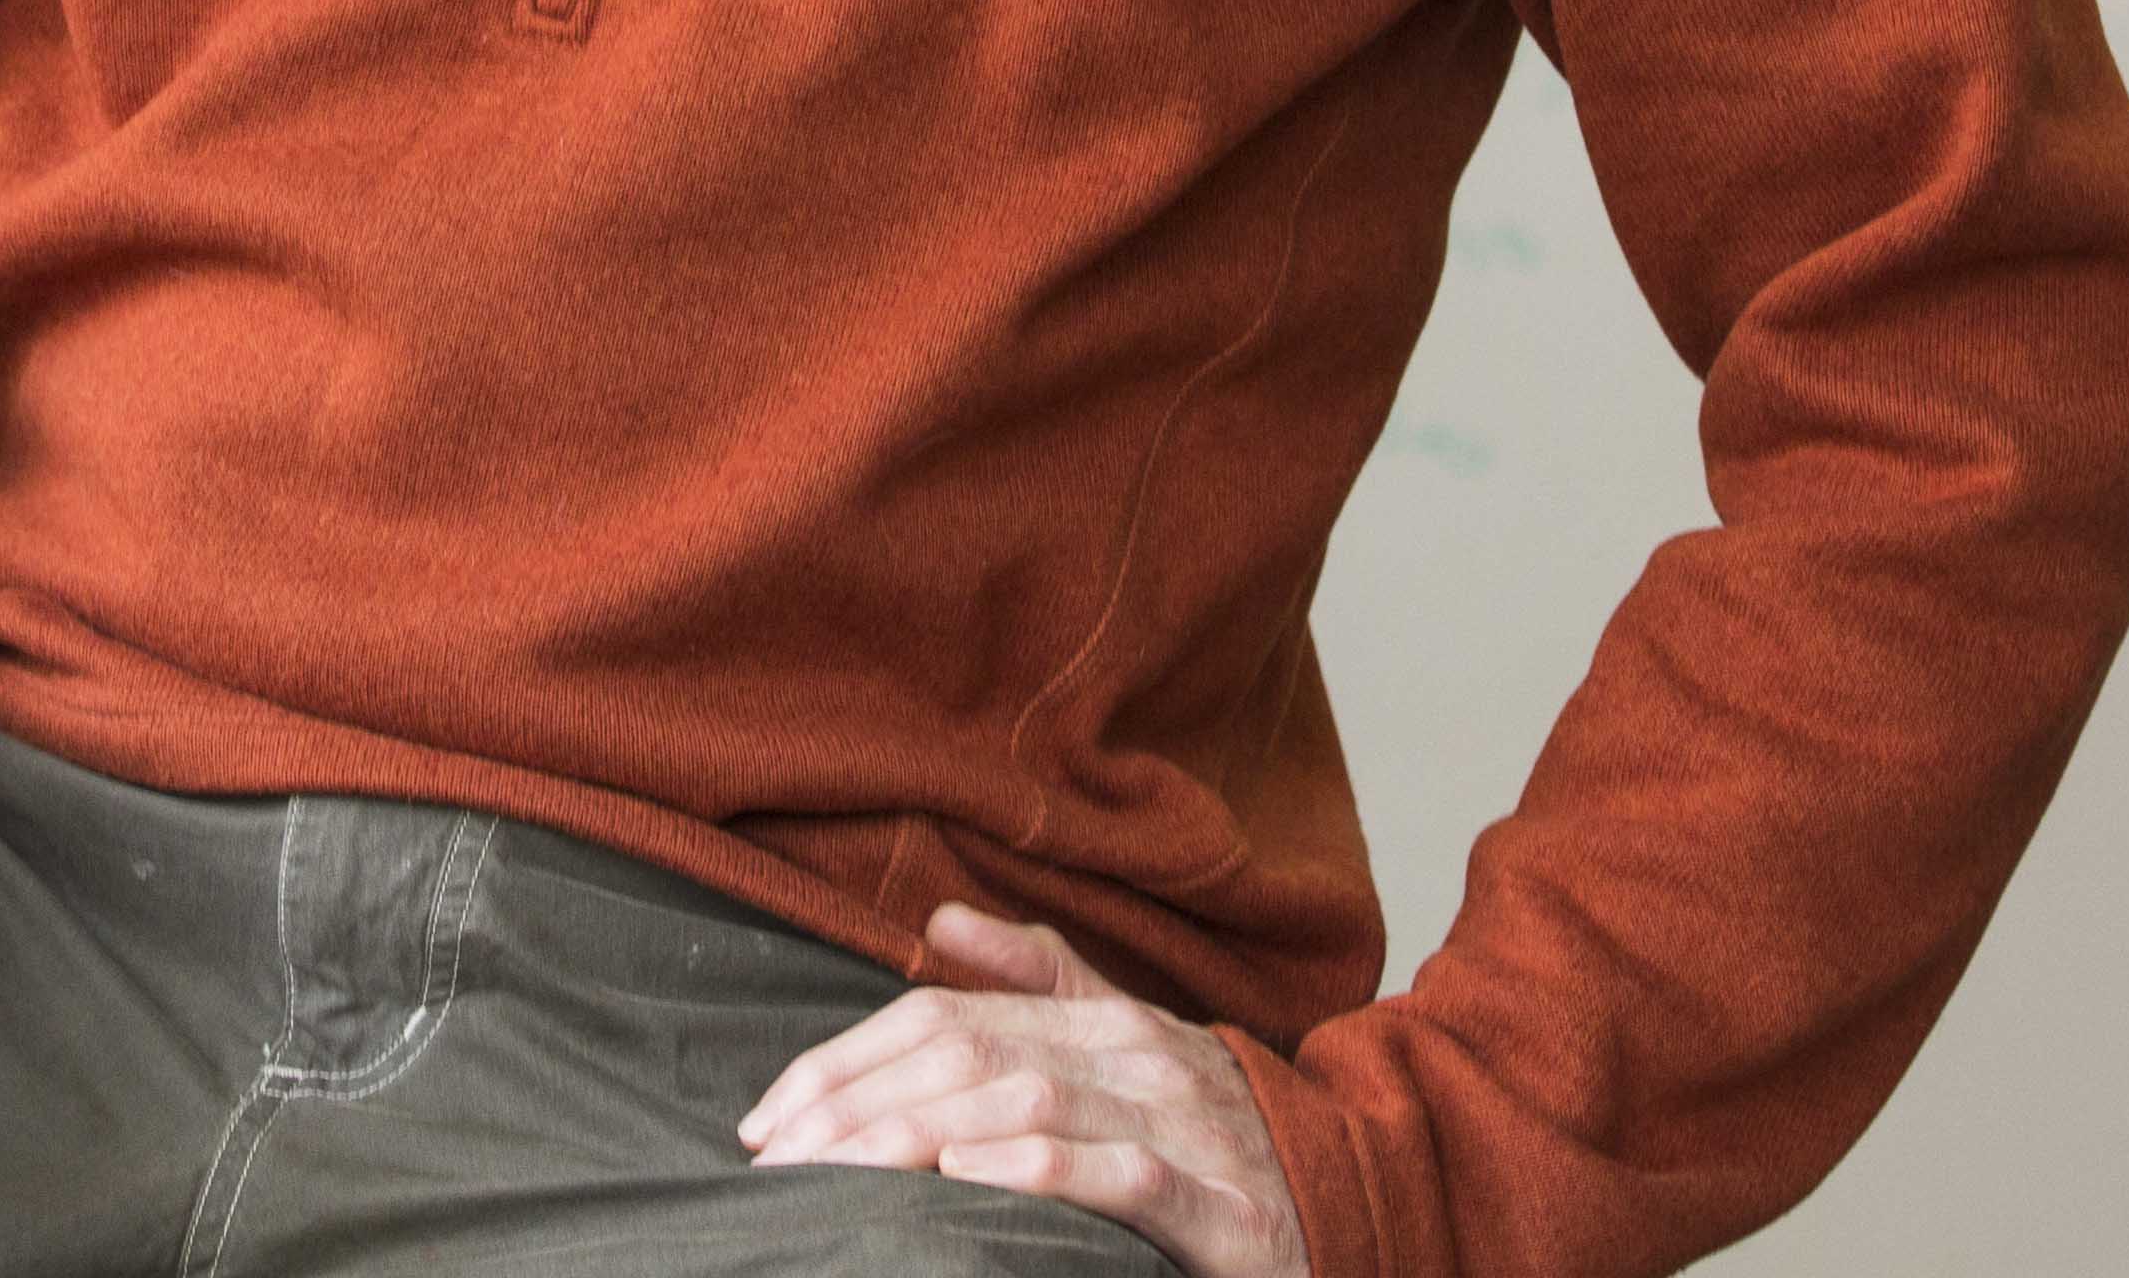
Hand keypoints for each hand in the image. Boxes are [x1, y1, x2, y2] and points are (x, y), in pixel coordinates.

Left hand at [739, 902, 1306, 1277]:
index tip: (768, 1118)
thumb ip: (1040, 980)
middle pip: (965, 1054)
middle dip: (854, 1106)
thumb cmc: (1220, 1130)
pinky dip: (1037, 1167)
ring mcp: (1180, 1125)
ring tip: (838, 1168)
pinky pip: (1120, 1172)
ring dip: (916, 1136)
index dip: (845, 1061)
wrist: (1360, 1195)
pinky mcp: (1220, 1206)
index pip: (944, 1018)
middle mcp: (1136, 1056)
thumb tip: (938, 921)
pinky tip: (966, 1174)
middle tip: (776, 1158)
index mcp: (1103, 1019)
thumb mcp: (1128, 1042)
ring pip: (1025, 1103)